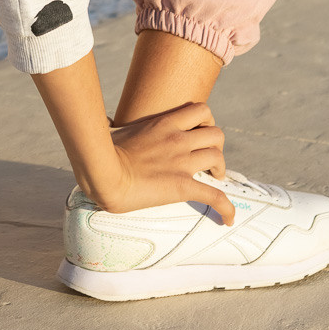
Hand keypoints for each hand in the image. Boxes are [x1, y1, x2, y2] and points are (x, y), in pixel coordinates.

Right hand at [88, 102, 233, 223]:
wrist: (104, 172)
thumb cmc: (102, 151)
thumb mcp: (110, 129)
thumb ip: (111, 123)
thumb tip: (100, 120)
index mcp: (164, 123)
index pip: (201, 110)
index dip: (207, 121)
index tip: (200, 132)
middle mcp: (178, 139)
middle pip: (216, 133)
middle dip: (217, 145)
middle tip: (208, 157)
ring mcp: (182, 162)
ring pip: (218, 158)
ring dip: (220, 168)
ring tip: (215, 178)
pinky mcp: (182, 186)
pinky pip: (215, 196)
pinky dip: (226, 207)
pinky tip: (228, 218)